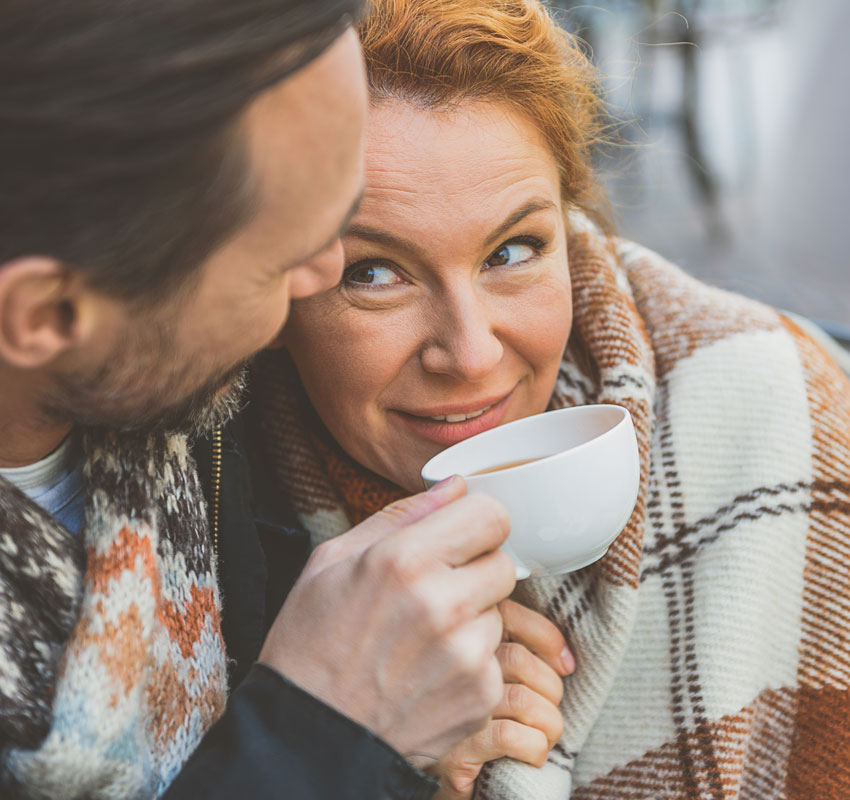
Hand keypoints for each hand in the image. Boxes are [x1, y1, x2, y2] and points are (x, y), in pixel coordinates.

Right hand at [258, 476, 516, 764]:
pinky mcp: (481, 696)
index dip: (477, 522)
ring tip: (423, 638)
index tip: (460, 536)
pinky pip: (494, 658)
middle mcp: (444, 604)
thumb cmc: (312, 640)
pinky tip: (428, 671)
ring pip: (500, 611)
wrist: (310, 735)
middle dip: (476, 569)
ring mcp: (467, 654)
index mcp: (405, 560)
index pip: (491, 514)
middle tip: (437, 590)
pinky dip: (470, 661)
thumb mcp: (333, 560)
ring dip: (472, 617)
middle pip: (504, 562)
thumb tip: (456, 484)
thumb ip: (401, 515)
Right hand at [430, 599, 572, 798]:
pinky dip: (534, 745)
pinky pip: (510, 736)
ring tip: (546, 732)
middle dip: (550, 686)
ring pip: (521, 698)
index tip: (564, 663)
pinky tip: (532, 751)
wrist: (392, 750)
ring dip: (548, 720)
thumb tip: (565, 660)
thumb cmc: (440, 706)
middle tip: (550, 704)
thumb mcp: (468, 662)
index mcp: (452, 628)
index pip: (509, 615)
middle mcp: (446, 659)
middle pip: (518, 659)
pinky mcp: (455, 746)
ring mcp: (448, 703)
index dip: (546, 636)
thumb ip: (499, 643)